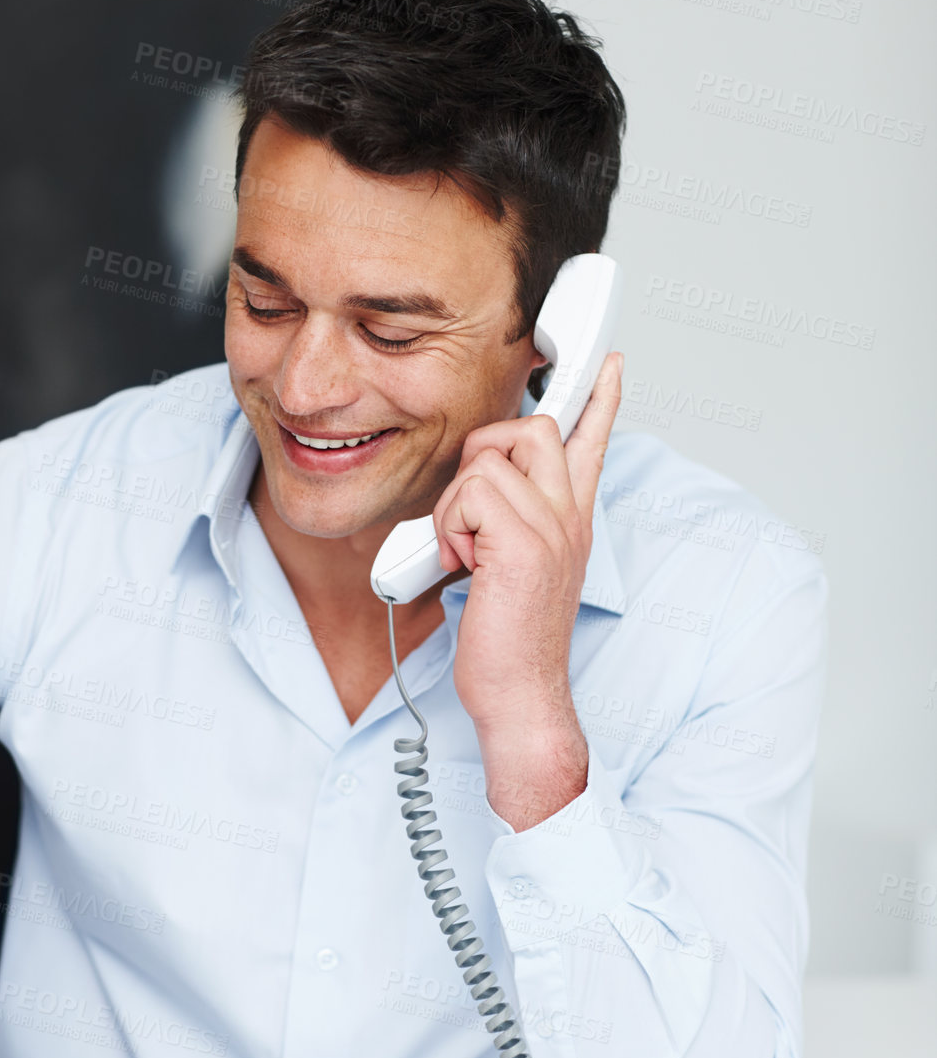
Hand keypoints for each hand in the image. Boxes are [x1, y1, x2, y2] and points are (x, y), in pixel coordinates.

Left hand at [434, 352, 623, 829]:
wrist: (520, 695)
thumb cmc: (509, 642)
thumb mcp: (514, 569)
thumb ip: (509, 523)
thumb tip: (479, 490)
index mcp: (572, 519)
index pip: (593, 441)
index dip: (600, 398)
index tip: (609, 362)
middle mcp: (569, 516)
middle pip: (531, 428)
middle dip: (484, 456)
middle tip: (471, 515)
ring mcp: (551, 528)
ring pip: (489, 459)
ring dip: (456, 506)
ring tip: (466, 553)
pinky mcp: (522, 544)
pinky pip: (470, 494)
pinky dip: (450, 528)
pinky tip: (461, 567)